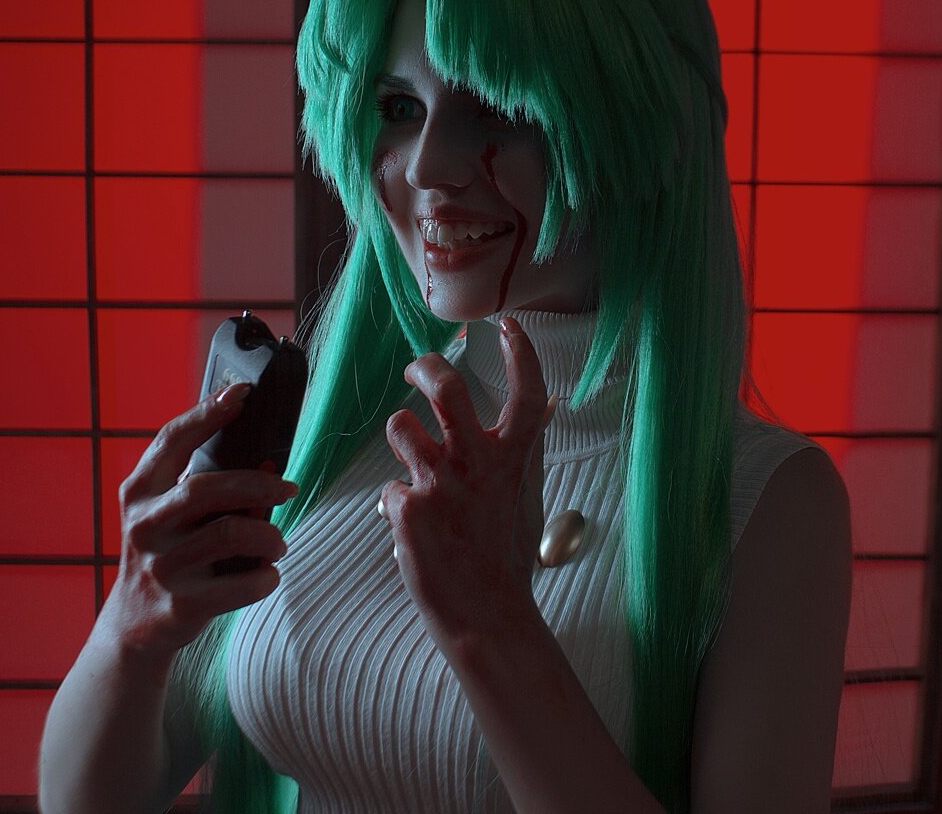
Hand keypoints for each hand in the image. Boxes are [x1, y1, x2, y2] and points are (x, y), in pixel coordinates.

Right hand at [99, 383, 297, 663]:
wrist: (134, 625)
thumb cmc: (168, 553)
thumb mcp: (169, 514)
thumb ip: (208, 487)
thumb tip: (271, 465)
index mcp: (138, 493)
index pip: (171, 440)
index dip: (207, 412)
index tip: (242, 391)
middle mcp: (143, 526)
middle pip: (206, 488)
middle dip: (258, 484)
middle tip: (289, 489)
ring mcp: (160, 568)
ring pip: (232, 534)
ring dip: (269, 535)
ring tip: (277, 542)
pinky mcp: (181, 606)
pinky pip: (244, 583)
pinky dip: (266, 576)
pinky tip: (266, 573)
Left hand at [377, 316, 558, 643]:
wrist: (486, 616)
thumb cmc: (508, 557)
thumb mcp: (527, 494)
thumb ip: (528, 446)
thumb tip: (550, 402)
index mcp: (513, 457)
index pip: (526, 392)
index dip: (519, 352)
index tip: (506, 325)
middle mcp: (478, 462)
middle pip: (444, 385)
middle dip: (425, 366)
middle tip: (415, 370)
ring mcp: (441, 482)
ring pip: (401, 426)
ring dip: (403, 438)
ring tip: (416, 467)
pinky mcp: (407, 508)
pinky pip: (390, 486)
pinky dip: (400, 504)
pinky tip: (417, 529)